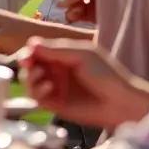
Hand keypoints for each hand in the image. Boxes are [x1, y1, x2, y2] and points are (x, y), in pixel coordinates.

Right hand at [21, 38, 148, 127]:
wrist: (121, 103)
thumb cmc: (107, 75)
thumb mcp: (82, 55)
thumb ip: (56, 50)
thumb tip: (30, 43)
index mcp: (62, 55)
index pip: (37, 50)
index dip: (29, 51)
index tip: (26, 55)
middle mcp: (55, 70)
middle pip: (29, 65)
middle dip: (26, 64)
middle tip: (29, 64)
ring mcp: (54, 88)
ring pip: (29, 81)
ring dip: (30, 77)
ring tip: (41, 77)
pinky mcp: (55, 105)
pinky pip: (37, 98)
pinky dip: (37, 91)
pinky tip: (47, 88)